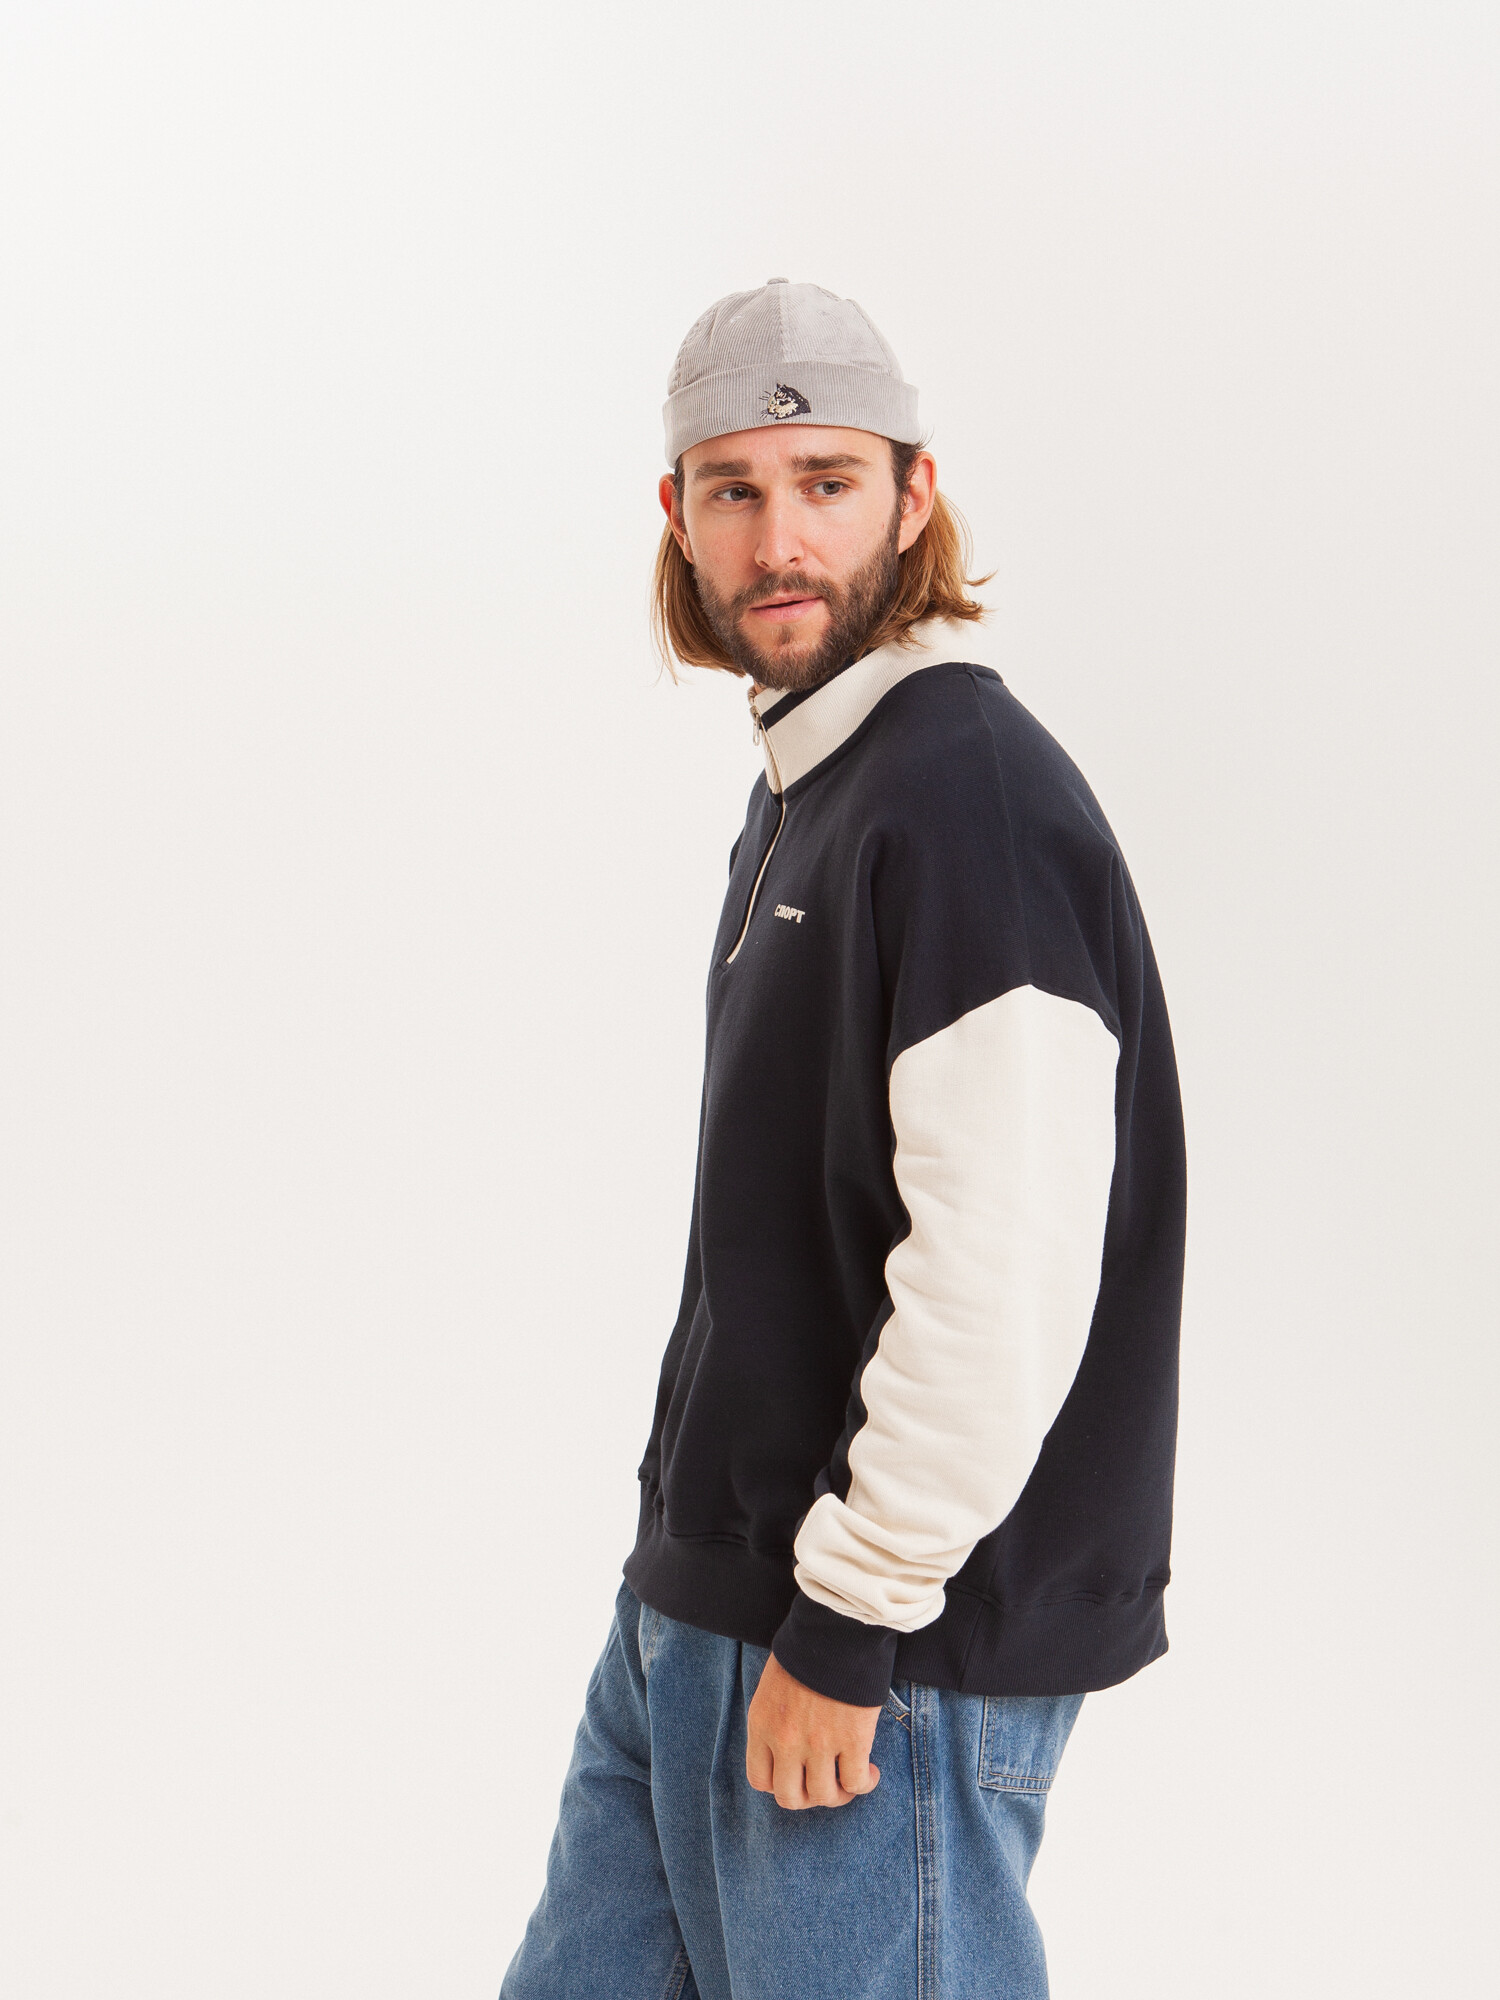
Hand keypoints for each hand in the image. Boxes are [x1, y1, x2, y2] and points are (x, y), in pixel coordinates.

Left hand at [745, 1651, 881, 1809]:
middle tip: (824, 1782)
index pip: (760, 1779)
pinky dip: (864, 1784)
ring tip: (849, 1780)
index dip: (780, 1784)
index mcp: (762, 1724)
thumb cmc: (806, 1650)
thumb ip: (776, 1721)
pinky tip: (870, 1771)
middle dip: (808, 1797)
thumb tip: (790, 1748)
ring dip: (838, 1794)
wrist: (836, 1627)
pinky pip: (856, 1783)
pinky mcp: (852, 1740)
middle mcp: (786, 1740)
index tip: (797, 1774)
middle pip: (790, 1797)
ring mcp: (819, 1743)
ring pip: (824, 1796)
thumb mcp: (774, 1686)